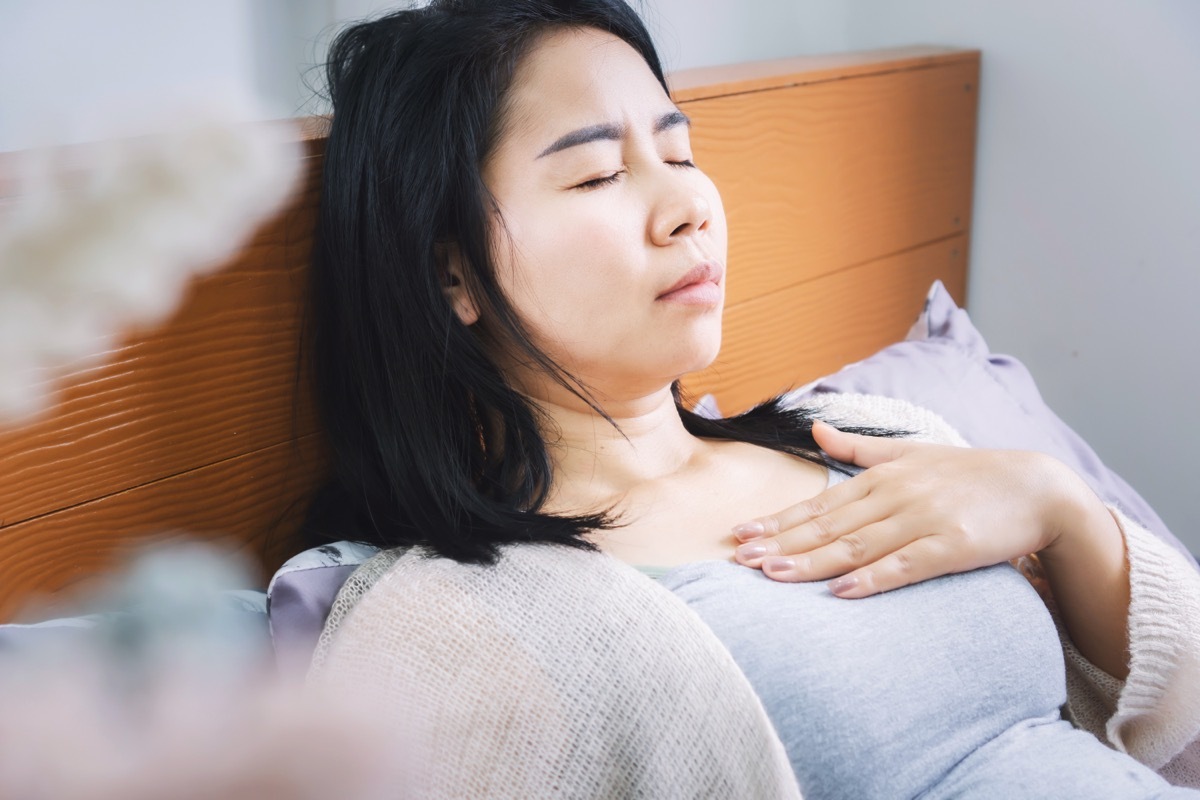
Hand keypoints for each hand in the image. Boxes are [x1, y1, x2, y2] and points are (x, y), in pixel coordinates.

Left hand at [732, 420, 1091, 597]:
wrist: (1040, 487)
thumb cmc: (970, 474)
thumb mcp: (912, 452)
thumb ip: (860, 448)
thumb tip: (815, 431)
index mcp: (882, 477)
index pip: (819, 503)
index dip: (778, 520)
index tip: (740, 534)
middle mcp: (895, 496)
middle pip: (828, 526)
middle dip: (781, 543)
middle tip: (740, 559)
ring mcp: (923, 520)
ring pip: (857, 545)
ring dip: (812, 561)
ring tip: (773, 575)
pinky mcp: (952, 545)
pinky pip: (905, 565)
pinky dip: (872, 577)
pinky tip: (841, 591)